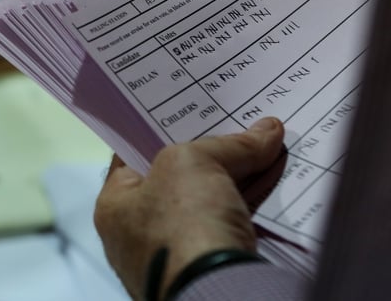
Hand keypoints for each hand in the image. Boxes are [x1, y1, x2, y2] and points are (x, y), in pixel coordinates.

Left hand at [94, 117, 285, 299]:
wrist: (217, 294)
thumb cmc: (181, 224)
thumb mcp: (194, 162)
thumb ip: (228, 144)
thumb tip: (269, 131)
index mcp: (115, 207)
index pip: (132, 157)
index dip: (160, 130)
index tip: (187, 108)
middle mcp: (138, 235)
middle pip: (176, 181)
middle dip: (208, 155)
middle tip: (234, 122)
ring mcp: (174, 256)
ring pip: (209, 206)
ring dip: (237, 180)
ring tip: (265, 145)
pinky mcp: (210, 271)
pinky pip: (231, 230)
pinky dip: (251, 209)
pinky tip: (275, 182)